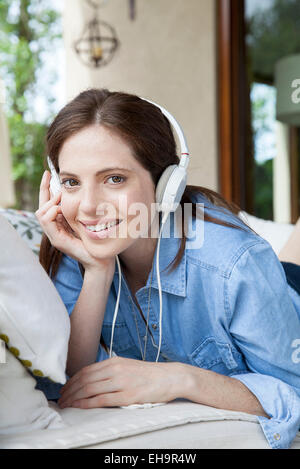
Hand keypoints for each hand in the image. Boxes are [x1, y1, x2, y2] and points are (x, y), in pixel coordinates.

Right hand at [35, 170, 114, 272]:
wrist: (101, 260)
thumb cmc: (98, 239)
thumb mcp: (88, 218)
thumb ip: (81, 206)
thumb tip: (79, 188)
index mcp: (60, 223)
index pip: (47, 203)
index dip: (46, 187)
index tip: (48, 173)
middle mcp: (55, 229)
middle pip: (41, 206)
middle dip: (46, 192)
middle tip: (59, 186)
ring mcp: (54, 235)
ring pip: (41, 213)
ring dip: (50, 202)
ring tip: (61, 197)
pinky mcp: (58, 240)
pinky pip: (46, 222)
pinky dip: (51, 212)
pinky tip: (59, 208)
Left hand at [57, 357, 184, 408]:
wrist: (171, 377)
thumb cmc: (150, 374)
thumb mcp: (128, 366)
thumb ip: (112, 370)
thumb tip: (94, 379)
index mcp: (115, 361)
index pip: (86, 370)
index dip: (72, 380)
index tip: (64, 388)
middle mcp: (116, 369)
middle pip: (84, 379)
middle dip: (69, 390)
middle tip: (60, 399)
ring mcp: (121, 382)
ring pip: (90, 389)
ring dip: (74, 397)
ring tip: (66, 405)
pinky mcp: (127, 395)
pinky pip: (101, 400)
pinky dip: (86, 403)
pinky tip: (78, 406)